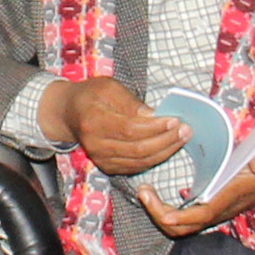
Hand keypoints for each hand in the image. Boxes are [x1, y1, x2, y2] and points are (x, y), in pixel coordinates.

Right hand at [41, 76, 186, 175]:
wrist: (68, 114)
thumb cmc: (90, 95)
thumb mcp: (108, 87)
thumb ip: (130, 102)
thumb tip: (153, 116)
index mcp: (94, 120)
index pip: (130, 129)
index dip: (155, 128)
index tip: (175, 120)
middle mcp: (96, 144)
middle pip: (138, 149)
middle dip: (166, 141)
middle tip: (186, 130)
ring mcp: (100, 159)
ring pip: (140, 161)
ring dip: (165, 151)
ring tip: (182, 138)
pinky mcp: (107, 167)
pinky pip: (136, 167)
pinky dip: (155, 159)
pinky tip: (168, 148)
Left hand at [138, 142, 254, 240]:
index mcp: (231, 196)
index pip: (204, 214)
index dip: (181, 217)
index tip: (161, 212)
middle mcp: (220, 209)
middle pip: (186, 227)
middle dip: (160, 216)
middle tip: (144, 192)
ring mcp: (214, 211)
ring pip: (182, 227)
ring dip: (160, 215)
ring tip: (145, 193)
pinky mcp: (209, 209)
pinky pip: (184, 221)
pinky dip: (166, 214)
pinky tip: (155, 197)